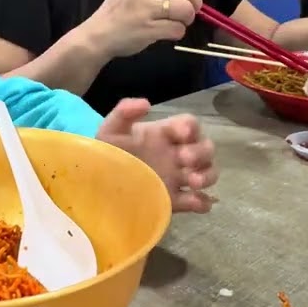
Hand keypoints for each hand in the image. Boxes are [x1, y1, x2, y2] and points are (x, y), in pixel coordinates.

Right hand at [83, 0, 203, 57]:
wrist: (99, 34)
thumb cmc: (117, 7)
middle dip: (195, 0)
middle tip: (191, 7)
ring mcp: (145, 10)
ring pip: (184, 8)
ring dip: (188, 17)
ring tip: (181, 20)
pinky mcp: (148, 30)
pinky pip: (177, 29)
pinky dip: (178, 32)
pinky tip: (170, 31)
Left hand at [96, 99, 217, 213]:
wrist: (98, 186)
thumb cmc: (107, 155)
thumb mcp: (110, 131)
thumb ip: (123, 113)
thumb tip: (146, 103)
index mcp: (164, 135)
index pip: (188, 124)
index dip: (190, 127)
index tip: (182, 133)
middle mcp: (176, 154)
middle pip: (205, 148)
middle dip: (200, 152)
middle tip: (183, 159)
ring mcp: (178, 178)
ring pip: (209, 173)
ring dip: (207, 176)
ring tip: (193, 182)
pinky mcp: (176, 201)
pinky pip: (200, 202)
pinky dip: (202, 202)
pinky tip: (193, 202)